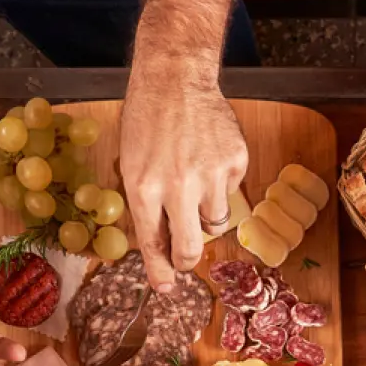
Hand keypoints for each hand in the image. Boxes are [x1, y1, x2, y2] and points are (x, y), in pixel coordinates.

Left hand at [121, 61, 246, 289]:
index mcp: (143, 188)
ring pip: (215, 221)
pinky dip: (221, 183)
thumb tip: (161, 244)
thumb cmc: (146, 120)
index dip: (160, 272)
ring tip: (194, 183)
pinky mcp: (235, 160)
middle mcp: (178, 186)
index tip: (166, 288)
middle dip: (188, 260)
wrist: (175, 78)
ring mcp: (210, 173)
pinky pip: (231, 191)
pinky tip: (208, 157)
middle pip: (191, 247)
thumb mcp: (131, 164)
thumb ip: (145, 205)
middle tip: (186, 258)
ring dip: (204, 213)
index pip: (154, 245)